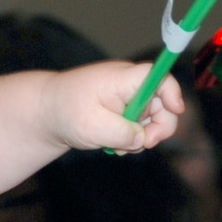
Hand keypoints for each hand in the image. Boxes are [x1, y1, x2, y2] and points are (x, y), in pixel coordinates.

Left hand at [41, 60, 182, 153]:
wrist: (45, 113)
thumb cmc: (65, 112)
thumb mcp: (92, 126)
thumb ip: (121, 133)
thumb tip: (141, 139)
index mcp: (121, 79)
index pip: (157, 75)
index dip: (172, 91)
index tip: (175, 110)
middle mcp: (128, 84)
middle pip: (162, 102)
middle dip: (158, 127)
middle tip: (144, 144)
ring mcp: (127, 97)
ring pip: (152, 118)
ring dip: (141, 137)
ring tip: (117, 146)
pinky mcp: (124, 110)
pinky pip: (140, 126)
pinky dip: (132, 138)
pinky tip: (115, 145)